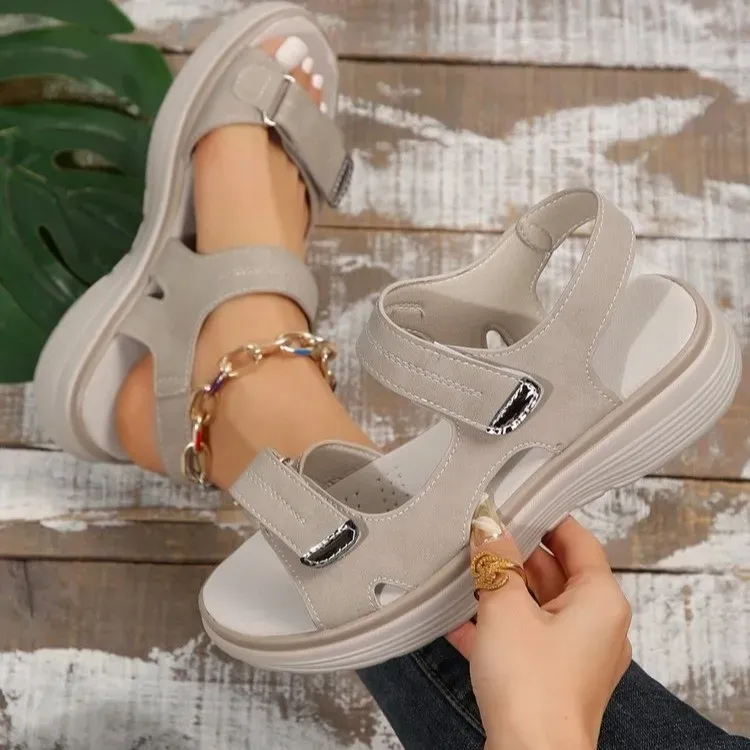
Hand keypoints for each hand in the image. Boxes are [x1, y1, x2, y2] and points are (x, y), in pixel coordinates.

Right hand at [448, 509, 631, 749]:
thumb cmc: (532, 685)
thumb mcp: (506, 607)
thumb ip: (497, 561)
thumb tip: (489, 524)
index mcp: (600, 600)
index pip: (577, 540)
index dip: (544, 518)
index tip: (512, 505)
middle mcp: (596, 624)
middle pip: (555, 571)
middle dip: (514, 556)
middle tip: (479, 536)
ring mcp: (575, 654)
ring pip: (537, 605)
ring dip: (502, 590)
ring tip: (463, 572)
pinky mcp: (553, 677)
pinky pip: (526, 636)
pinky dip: (497, 624)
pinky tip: (456, 618)